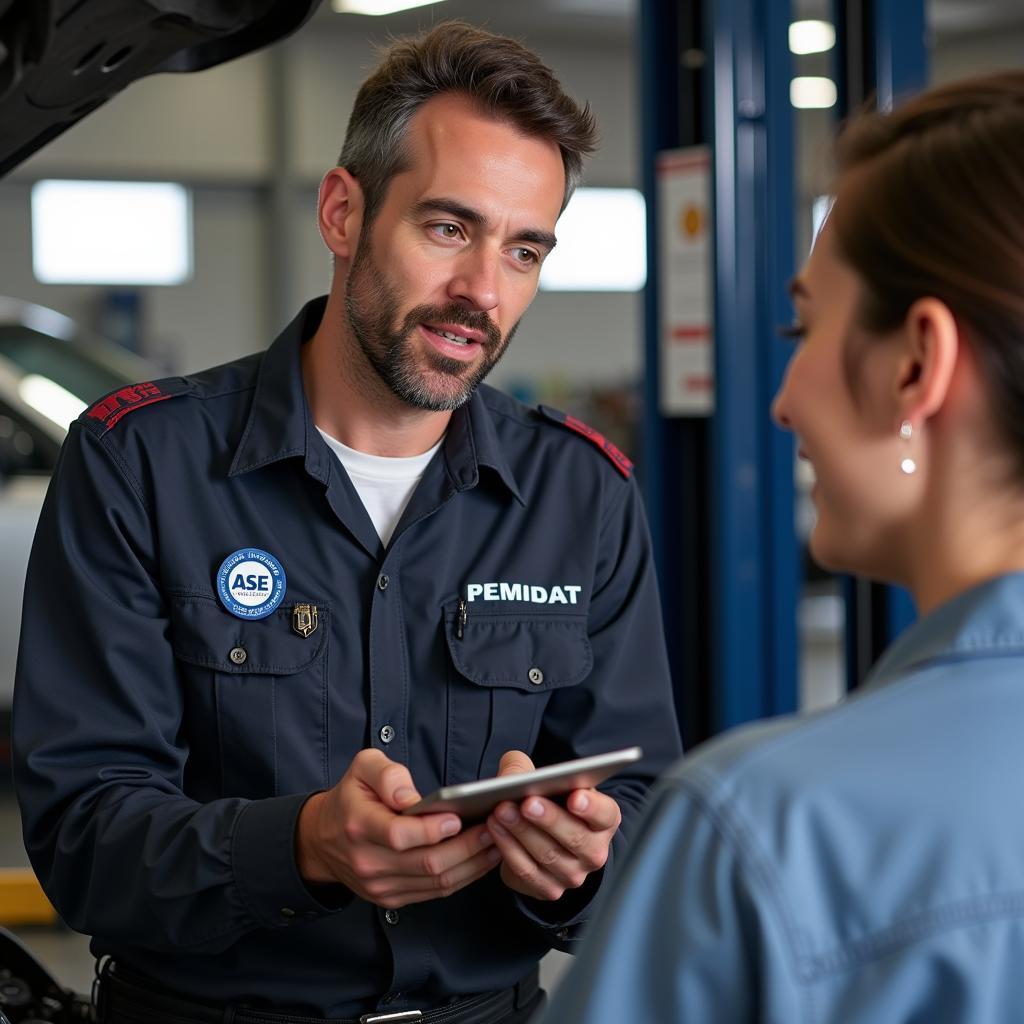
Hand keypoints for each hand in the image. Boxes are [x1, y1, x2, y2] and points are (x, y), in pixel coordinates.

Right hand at [296, 748, 499, 907]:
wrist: (323, 839)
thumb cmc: (351, 797)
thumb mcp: (363, 767)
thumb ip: (388, 774)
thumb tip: (412, 797)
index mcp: (360, 826)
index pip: (400, 835)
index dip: (433, 829)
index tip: (459, 816)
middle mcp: (369, 861)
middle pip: (427, 863)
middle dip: (467, 847)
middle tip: (494, 827)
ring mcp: (380, 885)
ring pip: (436, 882)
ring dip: (471, 864)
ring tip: (496, 841)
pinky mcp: (392, 898)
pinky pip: (434, 892)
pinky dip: (463, 877)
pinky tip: (480, 859)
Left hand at [486, 750, 620, 901]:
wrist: (542, 837)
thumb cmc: (548, 801)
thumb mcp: (543, 780)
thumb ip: (529, 770)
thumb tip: (510, 778)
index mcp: (604, 820)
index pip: (605, 814)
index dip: (592, 806)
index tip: (575, 796)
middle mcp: (595, 852)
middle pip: (576, 838)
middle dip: (548, 819)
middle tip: (526, 803)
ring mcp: (573, 875)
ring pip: (548, 855)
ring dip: (522, 832)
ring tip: (501, 812)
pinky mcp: (549, 889)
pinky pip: (527, 871)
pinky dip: (508, 848)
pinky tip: (494, 829)